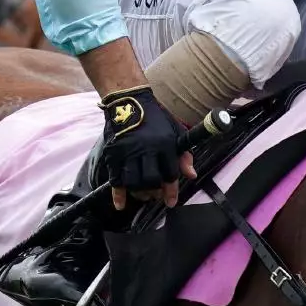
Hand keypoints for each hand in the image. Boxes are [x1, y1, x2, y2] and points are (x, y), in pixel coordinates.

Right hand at [100, 86, 197, 209]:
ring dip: (139, 193)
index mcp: (165, 144)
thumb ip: (184, 154)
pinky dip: (118, 195)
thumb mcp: (175, 131)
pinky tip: (121, 204)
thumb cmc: (156, 118)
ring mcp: (128, 152)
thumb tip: (192, 175)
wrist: (129, 101)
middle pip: (151, 180)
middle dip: (154, 192)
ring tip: (143, 194)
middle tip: (155, 194)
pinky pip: (115, 180)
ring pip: (134, 182)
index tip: (171, 202)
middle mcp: (147, 149)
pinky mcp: (114, 154)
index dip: (171, 191)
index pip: (170, 173)